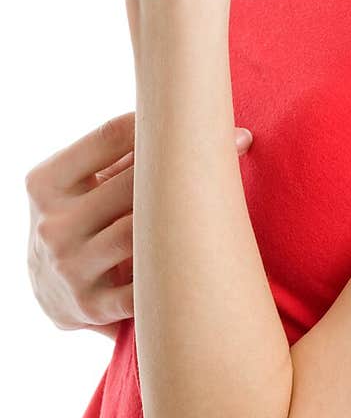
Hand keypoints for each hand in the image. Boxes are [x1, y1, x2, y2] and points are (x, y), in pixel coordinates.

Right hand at [25, 112, 252, 338]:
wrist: (48, 290)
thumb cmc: (81, 216)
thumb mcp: (78, 182)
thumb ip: (116, 152)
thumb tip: (188, 111)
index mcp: (45, 184)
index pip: (108, 137)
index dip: (158, 121)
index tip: (202, 113)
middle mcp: (52, 226)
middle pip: (133, 182)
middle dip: (188, 159)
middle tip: (239, 141)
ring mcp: (70, 268)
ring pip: (142, 231)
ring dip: (191, 210)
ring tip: (231, 189)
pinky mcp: (92, 306)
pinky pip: (148, 280)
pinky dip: (178, 262)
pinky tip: (208, 244)